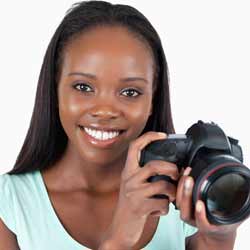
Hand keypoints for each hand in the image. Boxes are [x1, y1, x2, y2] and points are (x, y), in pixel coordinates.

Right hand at [99, 132, 179, 248]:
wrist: (120, 229)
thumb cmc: (131, 205)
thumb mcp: (133, 186)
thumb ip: (145, 175)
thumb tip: (169, 166)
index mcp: (128, 171)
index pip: (135, 147)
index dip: (149, 137)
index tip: (163, 135)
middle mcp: (129, 179)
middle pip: (155, 165)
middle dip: (171, 169)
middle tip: (176, 175)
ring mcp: (133, 193)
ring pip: (162, 184)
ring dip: (173, 191)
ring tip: (171, 196)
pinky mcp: (140, 207)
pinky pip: (162, 203)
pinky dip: (166, 208)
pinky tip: (161, 210)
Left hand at [176, 167, 241, 243]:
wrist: (215, 229)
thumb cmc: (224, 222)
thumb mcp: (234, 217)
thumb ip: (241, 210)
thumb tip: (249, 196)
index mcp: (209, 226)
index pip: (202, 223)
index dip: (200, 215)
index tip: (200, 204)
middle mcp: (195, 220)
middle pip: (186, 210)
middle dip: (187, 194)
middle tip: (189, 180)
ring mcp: (187, 212)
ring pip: (180, 202)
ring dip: (181, 187)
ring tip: (187, 174)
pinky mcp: (183, 204)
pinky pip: (177, 195)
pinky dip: (179, 183)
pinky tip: (184, 173)